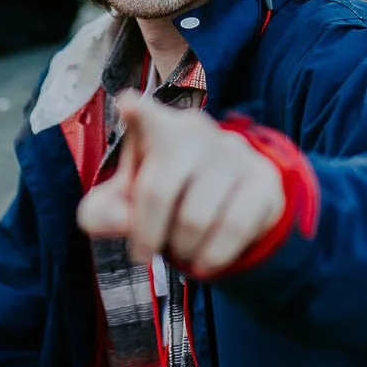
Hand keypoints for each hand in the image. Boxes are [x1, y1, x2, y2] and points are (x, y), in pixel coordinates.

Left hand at [76, 93, 284, 275]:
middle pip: (159, 191)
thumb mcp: (124, 205)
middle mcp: (196, 131)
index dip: (138, 113)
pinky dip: (213, 256)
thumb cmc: (165, 196)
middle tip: (144, 252)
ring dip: (181, 249)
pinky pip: (234, 228)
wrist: (228, 201)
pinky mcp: (263, 179)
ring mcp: (234, 152)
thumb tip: (123, 222)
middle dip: (147, 233)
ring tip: (180, 251)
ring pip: (196, 217)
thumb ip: (103, 213)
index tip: (127, 104)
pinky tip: (205, 261)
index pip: (146, 117)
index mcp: (157, 129)